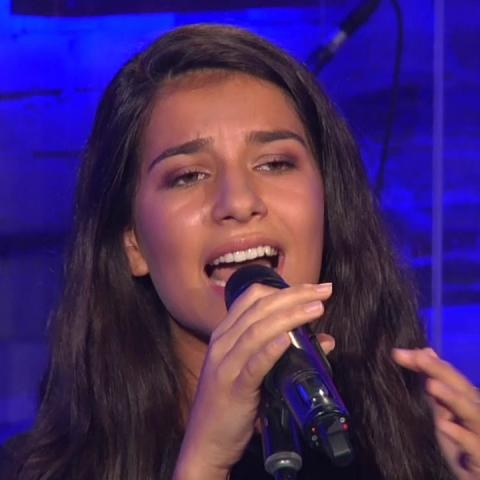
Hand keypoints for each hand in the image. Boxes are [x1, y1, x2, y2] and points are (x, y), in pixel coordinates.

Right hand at [173, 282, 333, 479]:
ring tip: (317, 309)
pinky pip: (253, 364)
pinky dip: (271, 349)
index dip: (283, 289)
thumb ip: (284, 353)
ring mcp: (225, 365)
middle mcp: (223, 343)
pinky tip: (288, 340)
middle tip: (323, 291)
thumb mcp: (256, 374)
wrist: (205, 443)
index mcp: (225, 335)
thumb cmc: (232, 405)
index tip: (311, 289)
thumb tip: (324, 342)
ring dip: (290, 316)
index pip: (252, 299)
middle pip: (259, 308)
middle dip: (293, 295)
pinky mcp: (233, 388)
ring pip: (257, 330)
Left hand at [392, 347, 479, 478]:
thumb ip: (434, 385)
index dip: (427, 363)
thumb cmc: (460, 444)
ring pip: (472, 413)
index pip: (448, 376)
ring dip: (452, 398)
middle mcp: (477, 414)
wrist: (476, 474)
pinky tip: (444, 425)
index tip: (399, 354)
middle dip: (441, 371)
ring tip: (431, 385)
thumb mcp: (443, 411)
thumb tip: (425, 352)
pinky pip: (475, 446)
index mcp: (467, 401)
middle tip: (419, 358)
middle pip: (461, 388)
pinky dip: (461, 436)